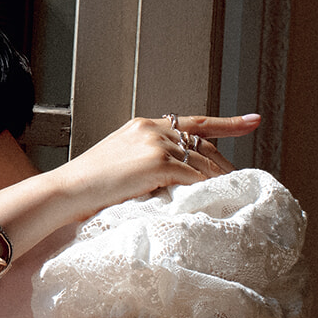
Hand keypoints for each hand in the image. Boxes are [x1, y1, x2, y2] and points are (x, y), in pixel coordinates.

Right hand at [61, 112, 258, 216]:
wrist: (65, 191)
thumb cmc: (86, 188)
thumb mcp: (119, 165)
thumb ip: (145, 163)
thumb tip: (172, 180)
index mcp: (142, 126)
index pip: (193, 123)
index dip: (226, 123)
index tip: (251, 121)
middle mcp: (151, 128)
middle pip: (202, 144)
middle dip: (226, 163)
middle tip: (244, 180)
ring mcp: (154, 143)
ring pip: (201, 161)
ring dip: (219, 180)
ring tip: (234, 195)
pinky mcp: (156, 162)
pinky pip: (193, 176)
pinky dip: (206, 187)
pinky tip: (217, 197)